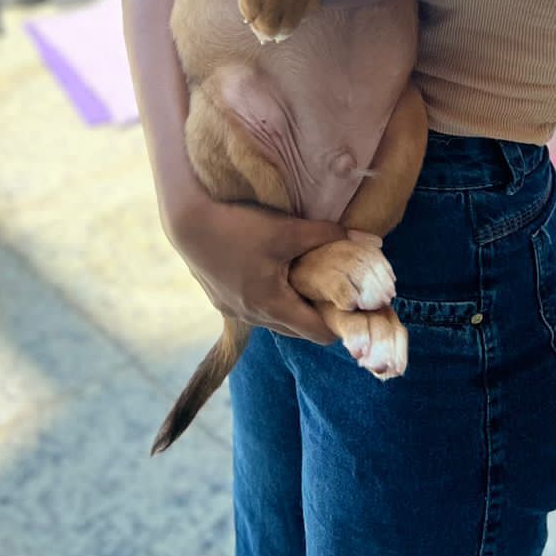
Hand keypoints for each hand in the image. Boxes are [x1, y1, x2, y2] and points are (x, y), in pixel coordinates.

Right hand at [169, 195, 346, 343]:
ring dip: (291, 304)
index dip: (340, 322)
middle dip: (317, 313)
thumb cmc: (239, 227)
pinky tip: (272, 270)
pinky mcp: (220, 298)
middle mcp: (252, 317)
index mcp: (273, 307)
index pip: (318, 334)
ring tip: (306, 279)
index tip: (355, 306)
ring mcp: (233, 310)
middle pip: (297, 328)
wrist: (187, 222)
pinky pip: (254, 306)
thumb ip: (328, 235)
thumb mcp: (287, 229)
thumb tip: (369, 239)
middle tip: (335, 291)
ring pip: (274, 317)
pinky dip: (269, 296)